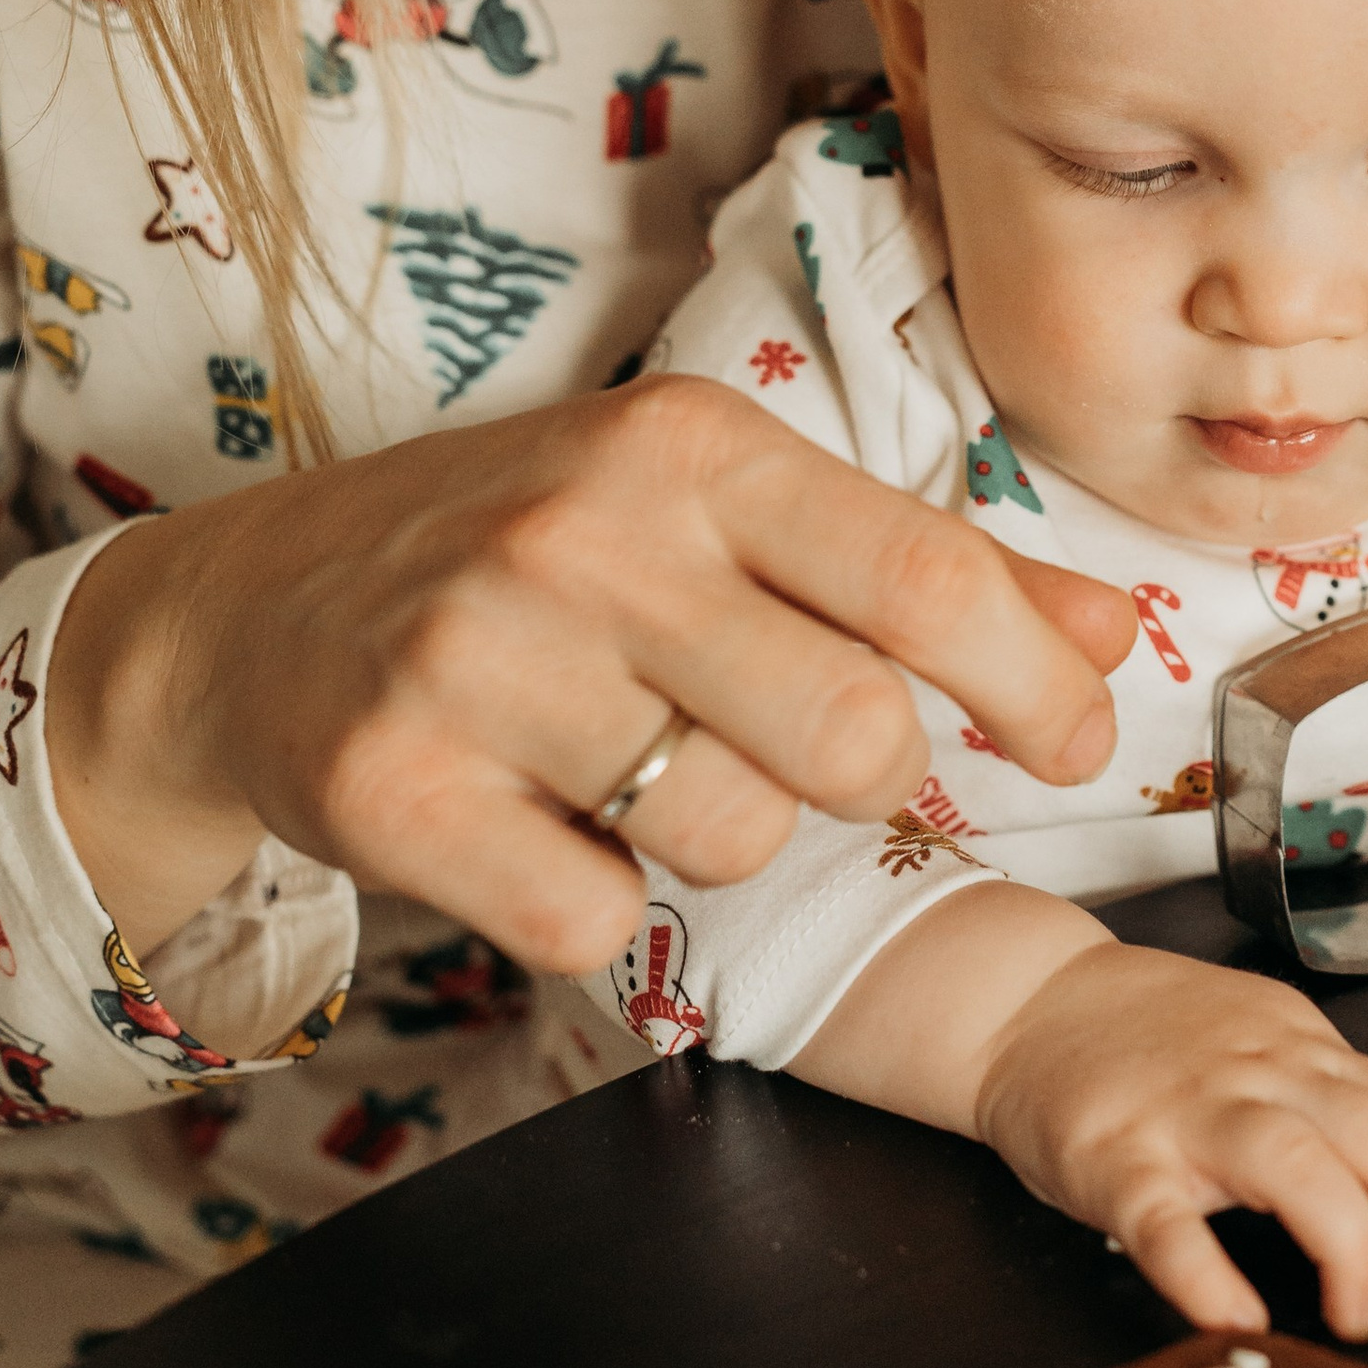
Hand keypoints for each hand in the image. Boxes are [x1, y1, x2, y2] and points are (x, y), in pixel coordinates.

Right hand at [46, 373, 1133, 979]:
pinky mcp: (393, 787)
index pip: (921, 570)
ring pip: (735, 839)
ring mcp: (480, 660)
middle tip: (809, 761)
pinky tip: (547, 827)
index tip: (1076, 741)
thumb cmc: (534, 556)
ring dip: (726, 839)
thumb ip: (924, 573)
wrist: (253, 612)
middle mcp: (587, 532)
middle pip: (851, 734)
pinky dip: (600, 907)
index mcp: (690, 443)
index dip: (1032, 680)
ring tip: (646, 771)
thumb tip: (1114, 630)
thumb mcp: (721, 511)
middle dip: (868, 780)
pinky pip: (598, 924)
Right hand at [974, 938, 1367, 1344]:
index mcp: (1312, 1056)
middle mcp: (1265, 1077)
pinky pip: (1166, 1221)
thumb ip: (1342, 1104)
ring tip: (1353, 1320)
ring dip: (1349, 1253)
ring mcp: (1189, 1115)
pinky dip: (1206, 1277)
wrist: (1029, 1000)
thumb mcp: (1272, 1046)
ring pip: (1297, 1168)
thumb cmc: (1155, 1040)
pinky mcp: (1114, 1158)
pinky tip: (1236, 1323)